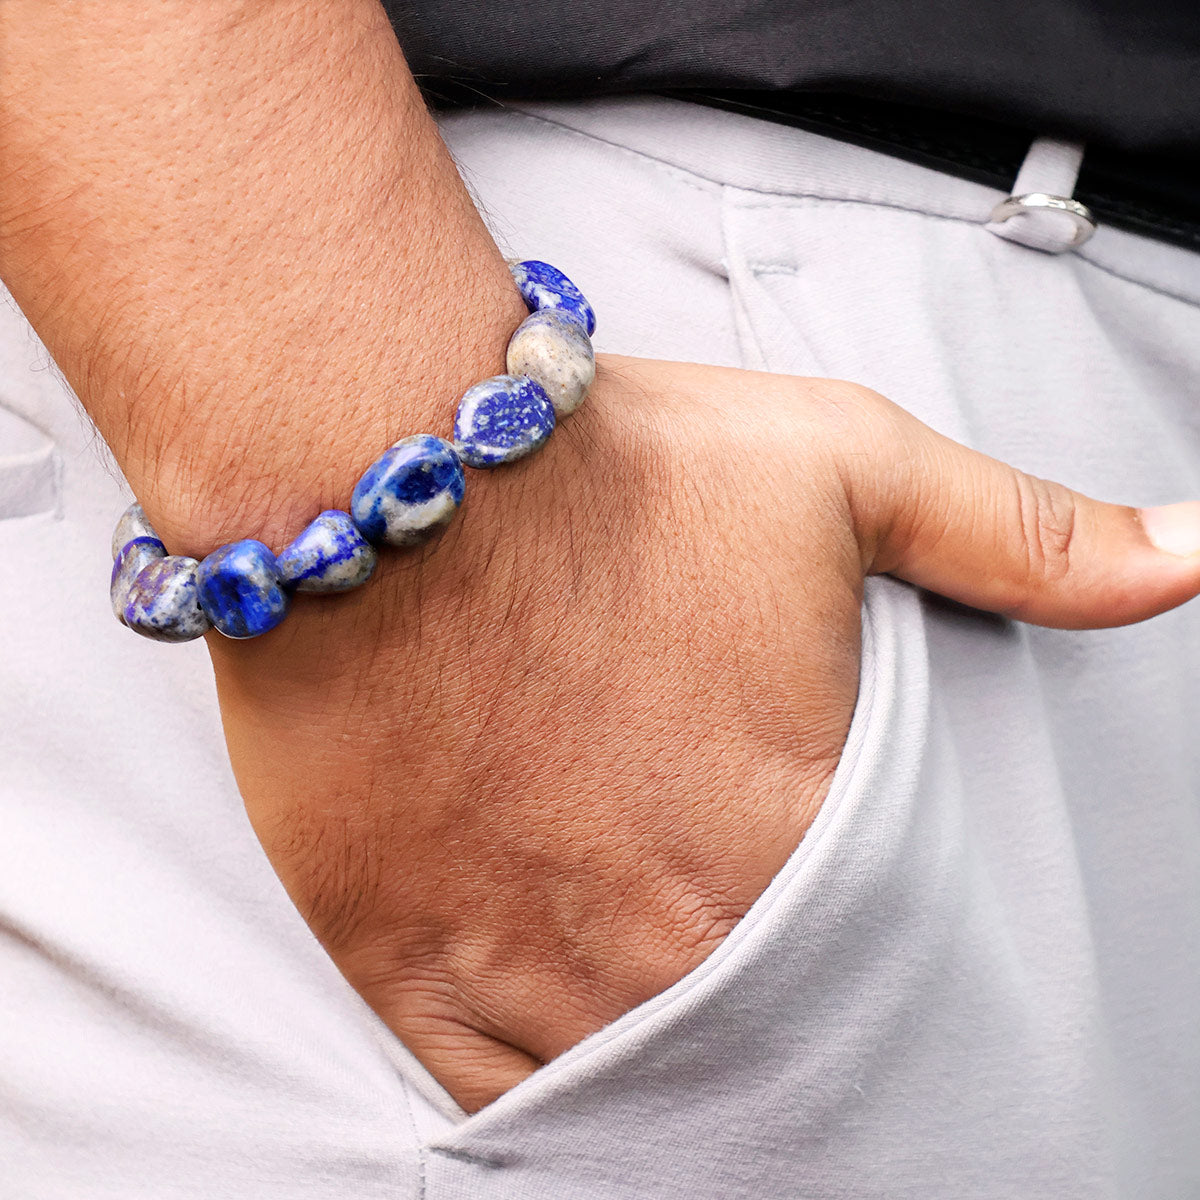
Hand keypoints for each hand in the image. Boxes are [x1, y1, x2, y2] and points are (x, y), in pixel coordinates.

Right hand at [206, 354, 1199, 1111]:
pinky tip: (564, 1068)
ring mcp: (528, 962)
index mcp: (793, 831)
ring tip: (669, 1020)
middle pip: (760, 1046)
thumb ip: (1024, 538)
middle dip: (774, 1028)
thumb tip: (1191, 555)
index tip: (860, 961)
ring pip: (632, 1088)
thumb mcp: (844, 470)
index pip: (882, 968)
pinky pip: (491, 1098)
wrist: (390, 468)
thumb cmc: (614, 472)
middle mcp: (671, 929)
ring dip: (663, 1066)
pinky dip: (538, 1100)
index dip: (876, 968)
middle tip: (755, 987)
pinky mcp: (405, 957)